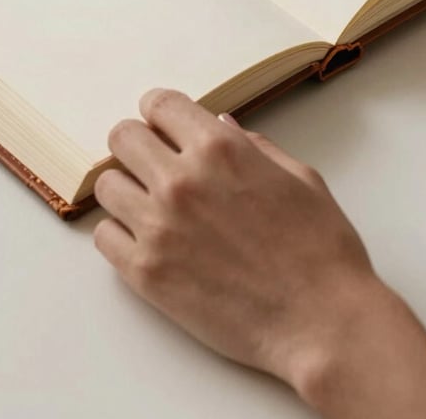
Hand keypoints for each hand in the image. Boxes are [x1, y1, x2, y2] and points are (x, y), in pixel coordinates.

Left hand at [94, 88, 382, 402]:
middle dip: (137, 144)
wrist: (322, 322)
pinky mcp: (146, 273)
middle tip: (153, 162)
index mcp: (220, 149)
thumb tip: (221, 125)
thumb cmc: (321, 250)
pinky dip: (120, 233)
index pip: (159, 103)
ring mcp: (158, 227)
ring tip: (150, 204)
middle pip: (122, 137)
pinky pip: (104, 236)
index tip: (162, 123)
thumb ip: (254, 146)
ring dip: (126, 188)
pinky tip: (147, 239)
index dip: (159, 111)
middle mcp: (181, 180)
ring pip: (106, 185)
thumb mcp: (300, 178)